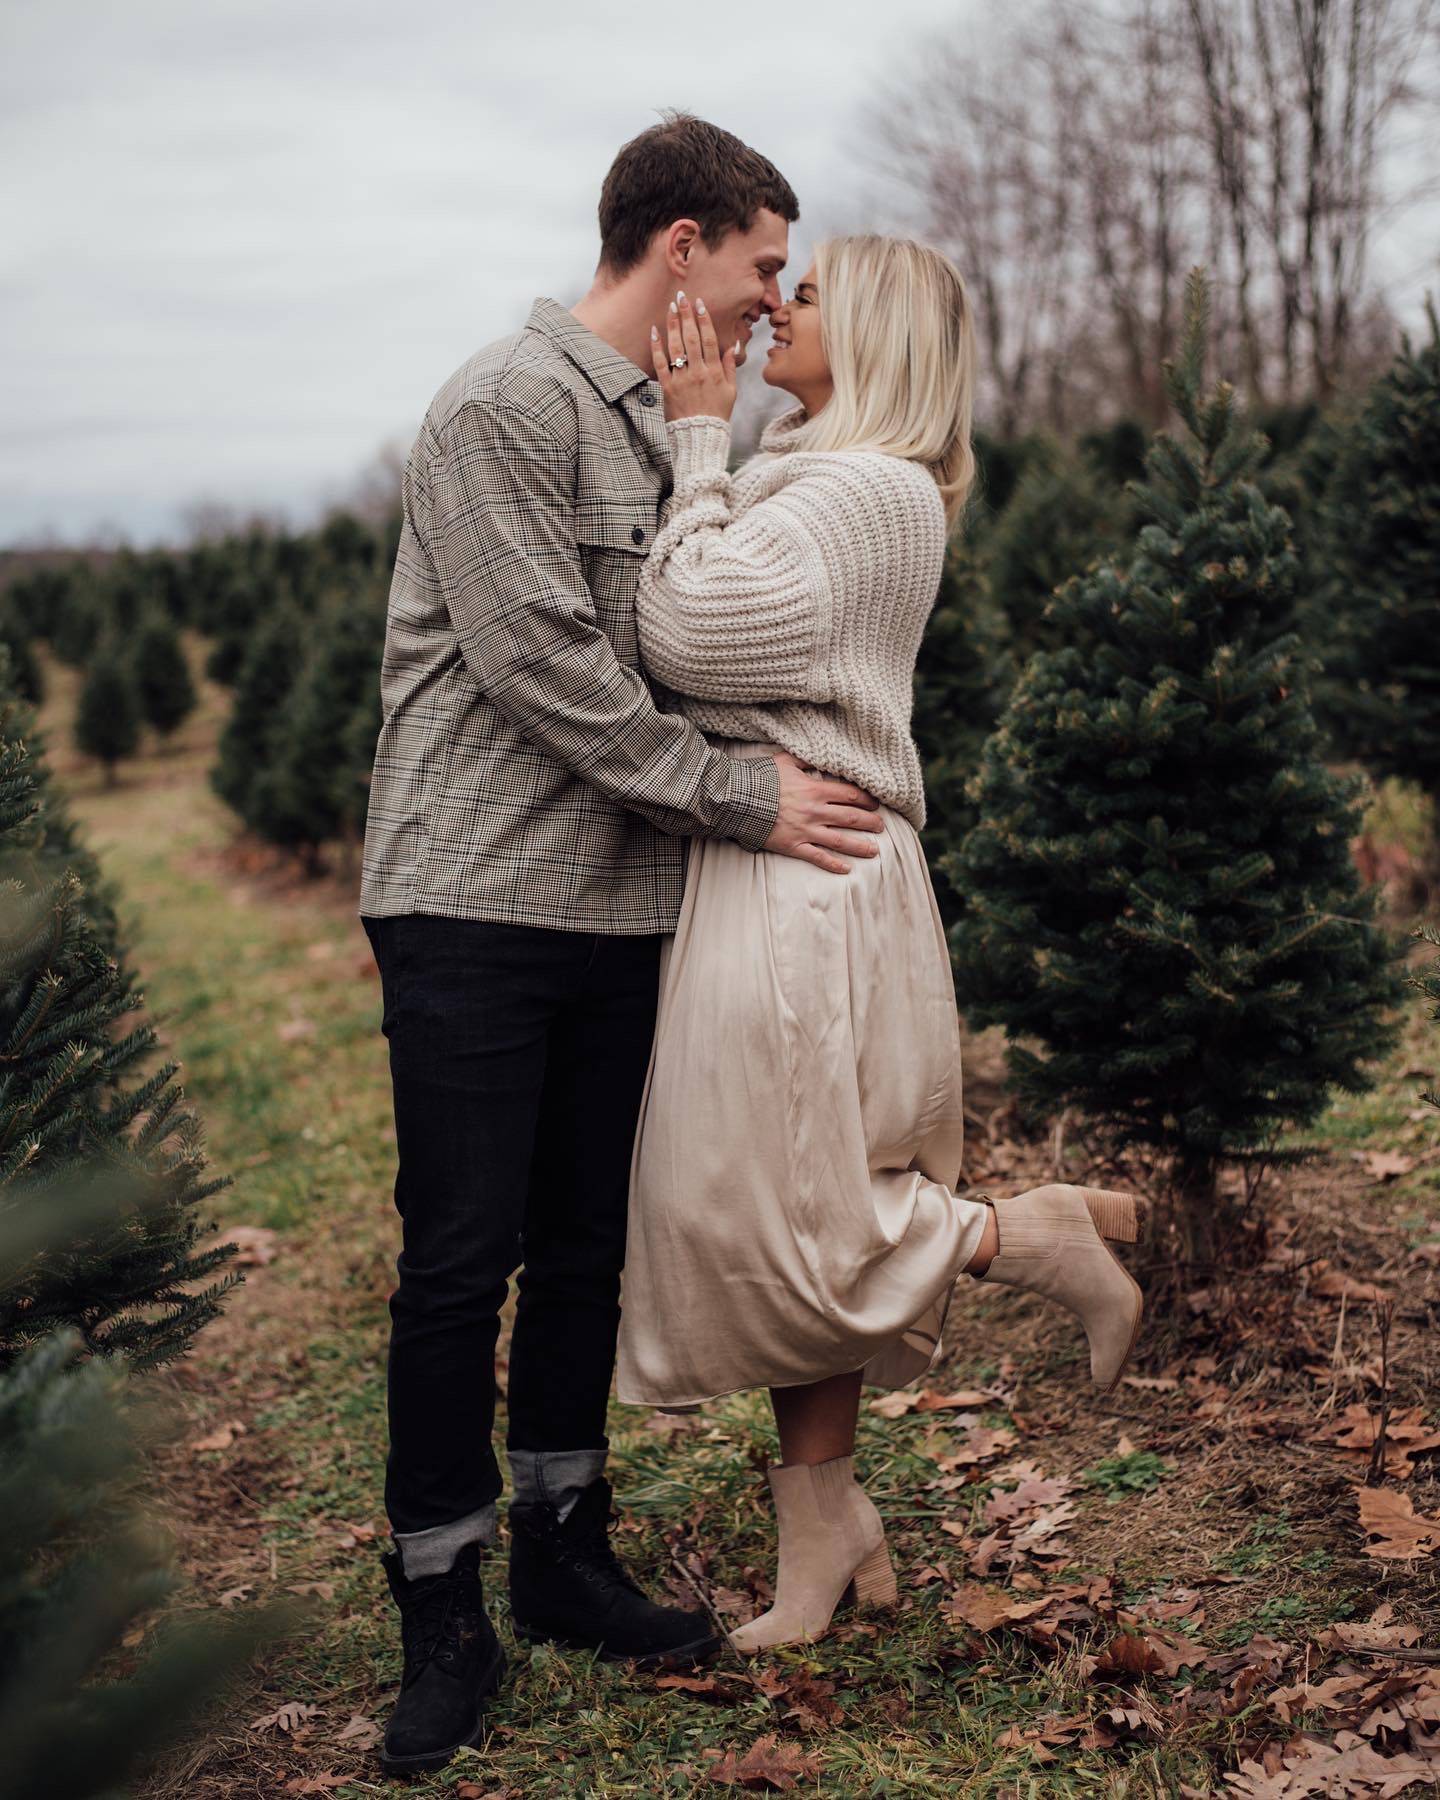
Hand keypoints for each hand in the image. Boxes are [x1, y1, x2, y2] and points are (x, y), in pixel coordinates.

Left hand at [651, 291, 736, 422]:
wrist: (701, 435)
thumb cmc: (717, 414)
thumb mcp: (730, 391)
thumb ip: (729, 367)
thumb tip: (732, 346)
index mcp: (715, 372)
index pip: (710, 340)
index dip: (705, 320)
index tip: (700, 304)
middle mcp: (698, 373)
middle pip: (692, 338)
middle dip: (687, 315)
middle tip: (682, 297)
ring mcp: (682, 380)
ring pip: (676, 347)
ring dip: (672, 325)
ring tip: (670, 308)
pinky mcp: (667, 388)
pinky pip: (660, 364)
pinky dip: (656, 347)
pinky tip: (654, 331)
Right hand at [763, 752, 885, 874]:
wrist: (737, 800)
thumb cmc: (760, 778)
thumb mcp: (784, 761)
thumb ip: (805, 761)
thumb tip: (819, 759)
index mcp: (815, 790)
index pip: (850, 795)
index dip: (866, 800)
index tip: (875, 805)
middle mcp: (815, 811)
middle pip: (851, 818)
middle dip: (870, 823)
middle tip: (881, 827)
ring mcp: (805, 830)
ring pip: (840, 840)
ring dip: (860, 846)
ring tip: (874, 851)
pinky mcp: (794, 846)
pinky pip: (818, 857)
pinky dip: (833, 864)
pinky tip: (846, 869)